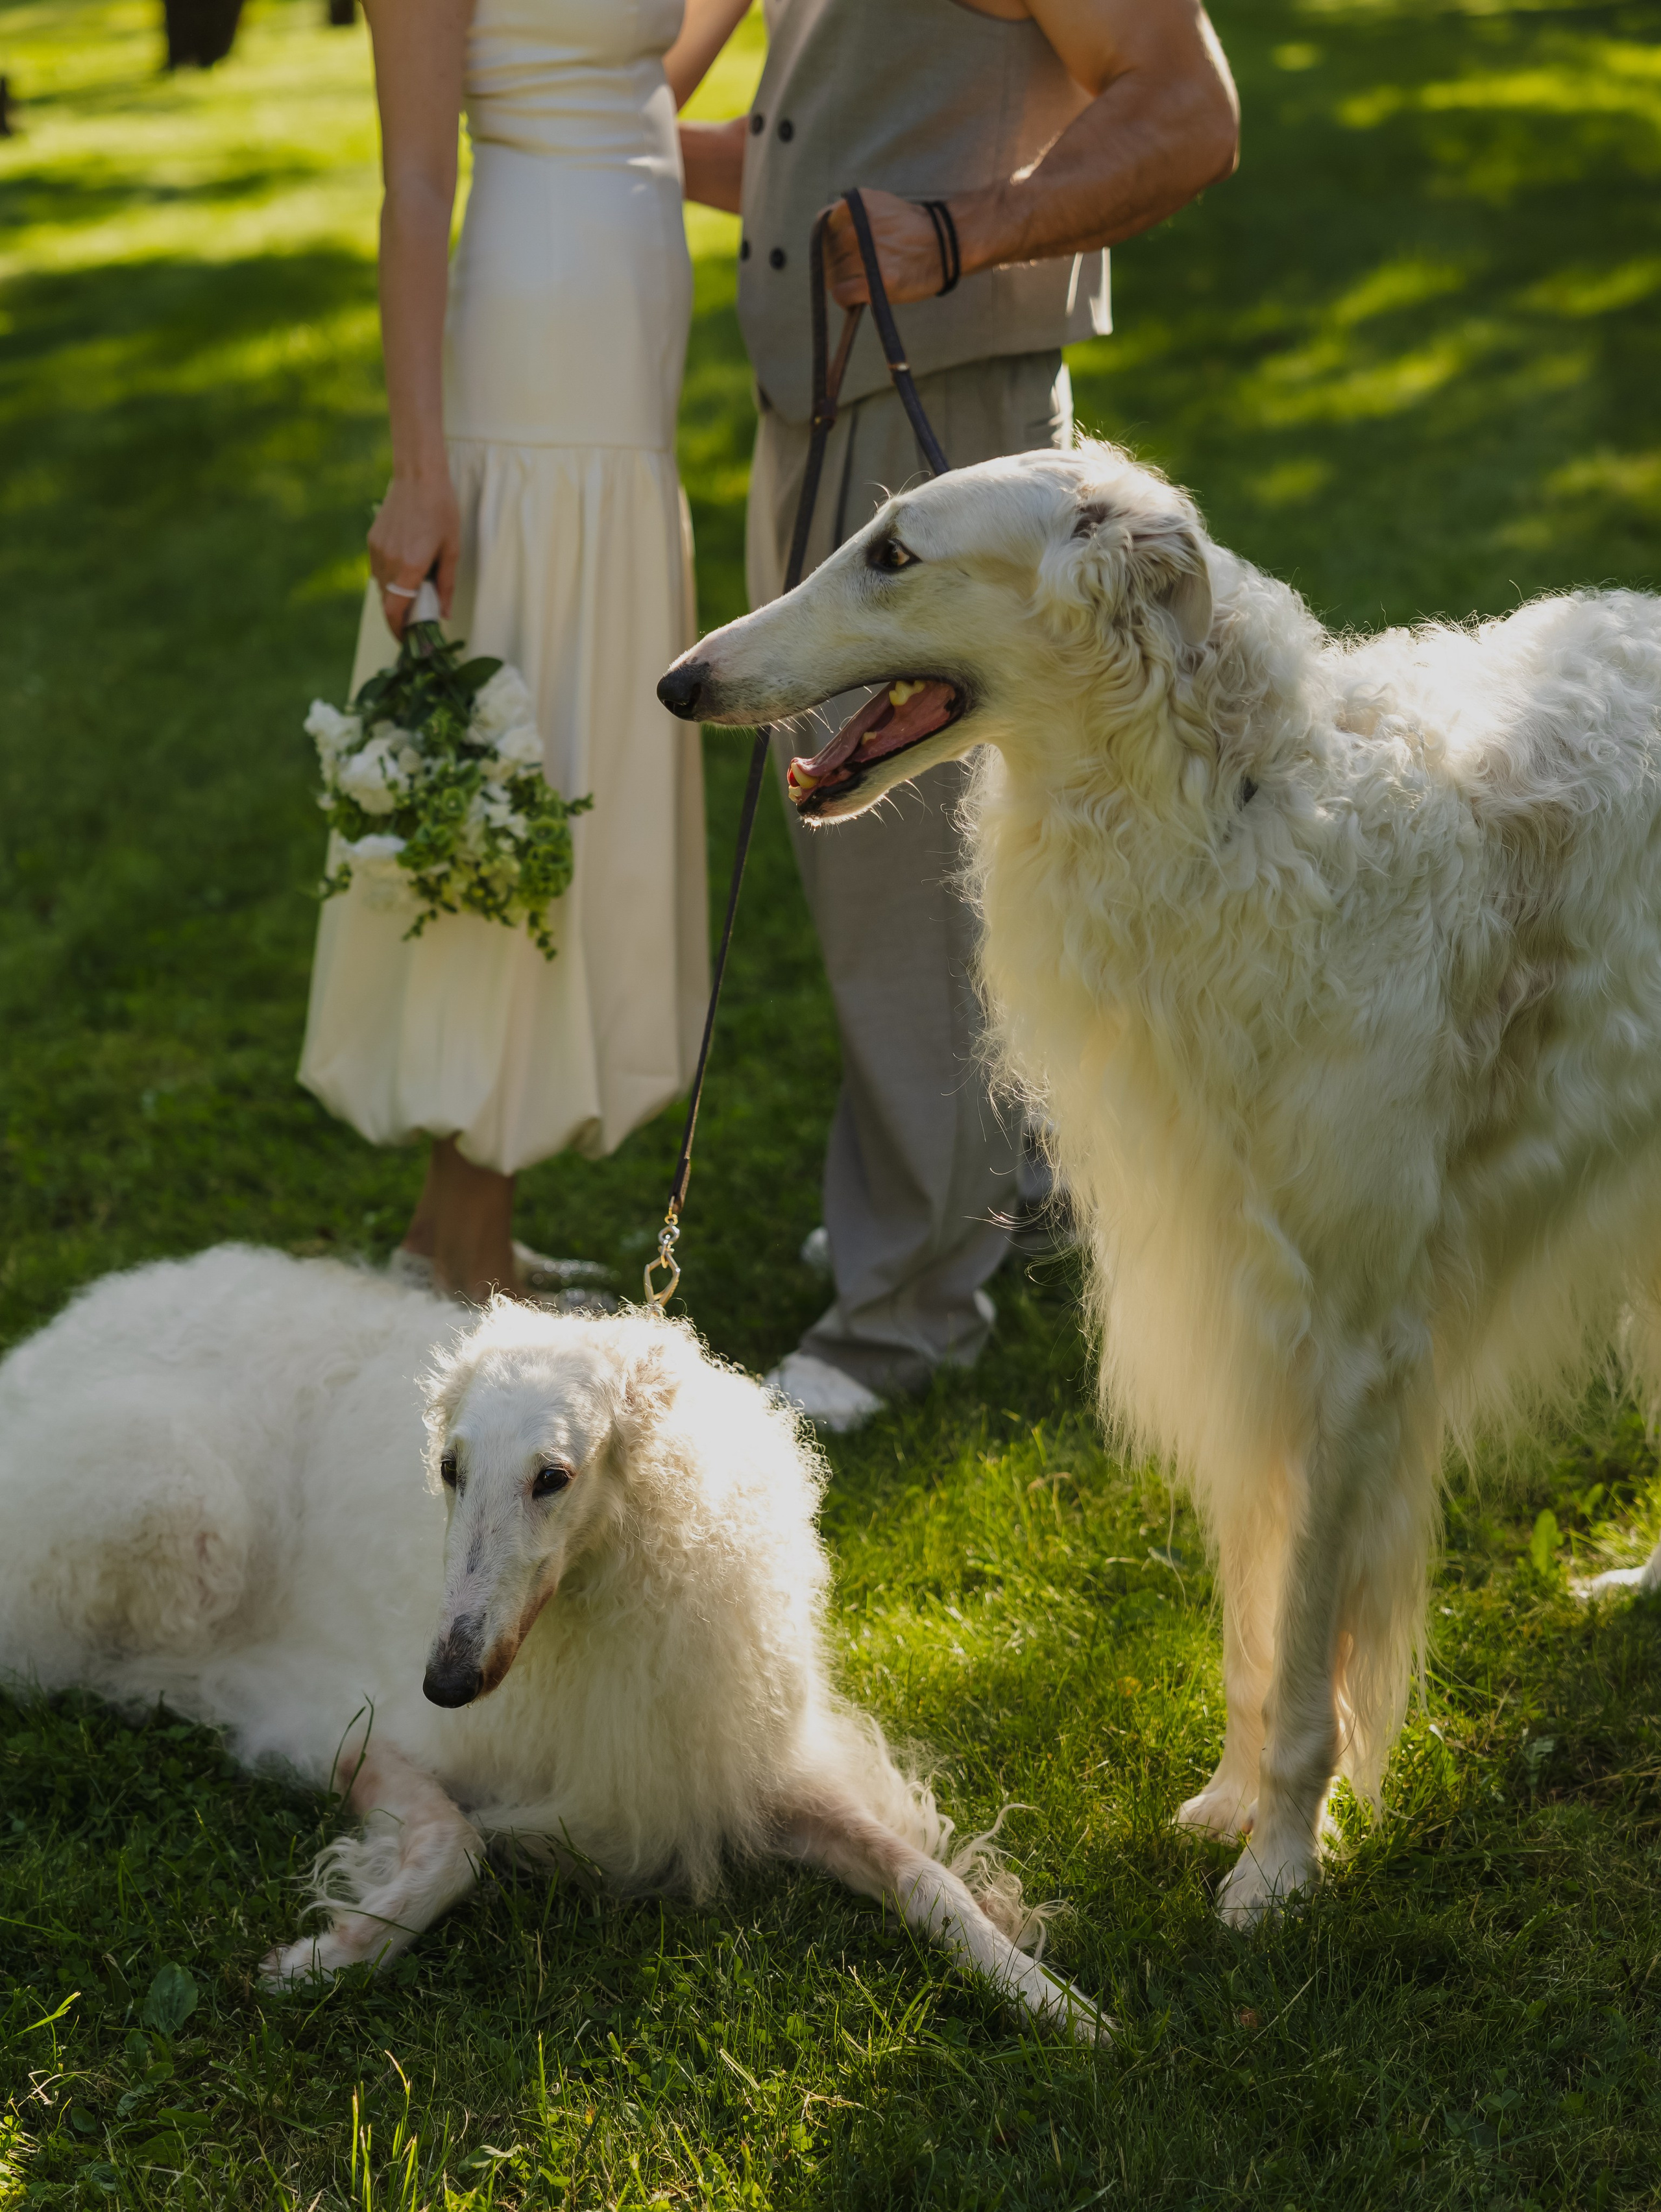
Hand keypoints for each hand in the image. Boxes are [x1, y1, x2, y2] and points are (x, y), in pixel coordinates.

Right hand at [367, 469, 460, 636]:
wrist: (418, 476)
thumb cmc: (441, 511)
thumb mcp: (451, 550)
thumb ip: (446, 585)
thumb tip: (444, 615)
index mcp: (410, 567)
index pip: (394, 611)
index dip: (397, 631)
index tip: (406, 640)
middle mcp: (389, 561)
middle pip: (387, 602)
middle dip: (399, 616)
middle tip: (415, 620)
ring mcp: (377, 550)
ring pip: (382, 586)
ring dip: (394, 596)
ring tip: (414, 591)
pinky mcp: (372, 540)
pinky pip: (378, 569)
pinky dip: (390, 577)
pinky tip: (405, 568)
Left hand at [822, 190, 949, 307]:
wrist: (944, 245)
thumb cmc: (909, 229)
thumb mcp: (879, 205)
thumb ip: (850, 214)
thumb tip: (820, 228)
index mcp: (857, 206)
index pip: (823, 227)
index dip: (828, 243)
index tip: (840, 251)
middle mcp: (858, 228)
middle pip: (826, 254)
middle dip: (835, 265)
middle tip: (853, 271)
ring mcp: (866, 255)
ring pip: (832, 276)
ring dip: (841, 283)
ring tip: (859, 283)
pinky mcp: (874, 282)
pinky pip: (841, 294)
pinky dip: (844, 299)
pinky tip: (855, 299)